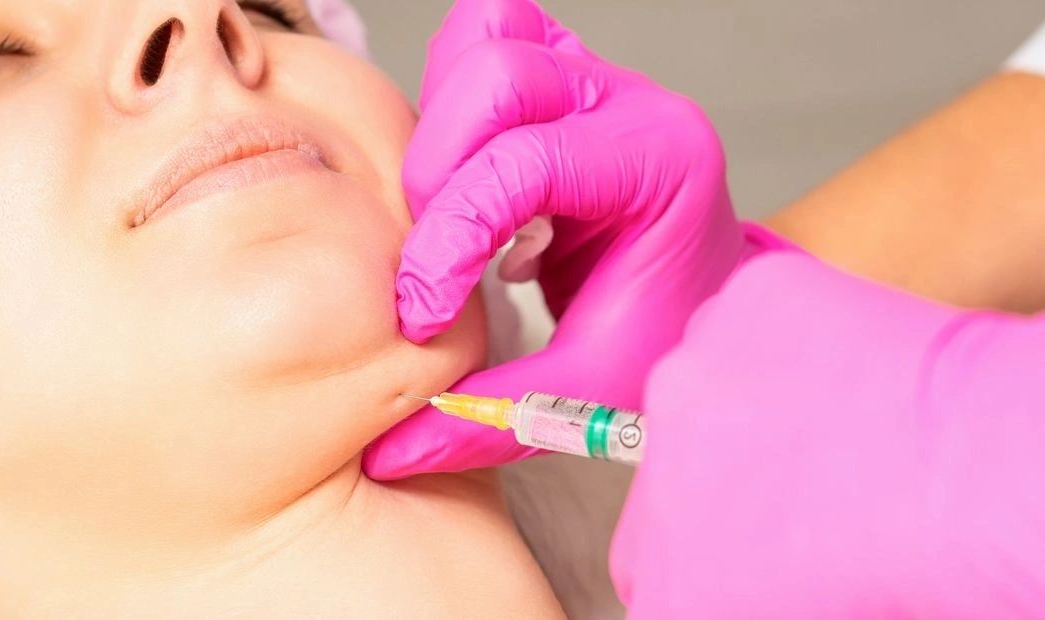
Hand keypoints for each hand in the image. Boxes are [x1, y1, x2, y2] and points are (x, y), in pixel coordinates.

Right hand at [363, 0, 744, 478]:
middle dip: (438, 175)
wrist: (699, 296)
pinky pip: (485, 34)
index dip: (452, 237)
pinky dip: (450, 89)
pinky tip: (460, 169)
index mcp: (659, 162)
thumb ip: (491, 418)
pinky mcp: (557, 71)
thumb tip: (387, 451)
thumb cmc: (659, 337)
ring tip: (450, 213)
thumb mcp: (587, 396)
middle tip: (436, 261)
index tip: (423, 313)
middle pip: (498, 77)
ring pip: (484, 43)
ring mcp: (592, 76)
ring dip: (440, 128)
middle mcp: (628, 101)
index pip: (527, 164)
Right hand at [615, 250, 1044, 616]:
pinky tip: (849, 366)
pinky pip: (750, 317)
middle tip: (806, 485)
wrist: (978, 476)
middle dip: (718, 475)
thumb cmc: (915, 564)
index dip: (702, 552)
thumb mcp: (794, 613)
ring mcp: (685, 379)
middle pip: (666, 475)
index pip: (648, 569)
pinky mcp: (737, 303)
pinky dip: (786, 334)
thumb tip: (745, 566)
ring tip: (836, 420)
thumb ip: (734, 594)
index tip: (746, 547)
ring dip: (745, 399)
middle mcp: (653, 478)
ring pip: (699, 385)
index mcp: (670, 585)